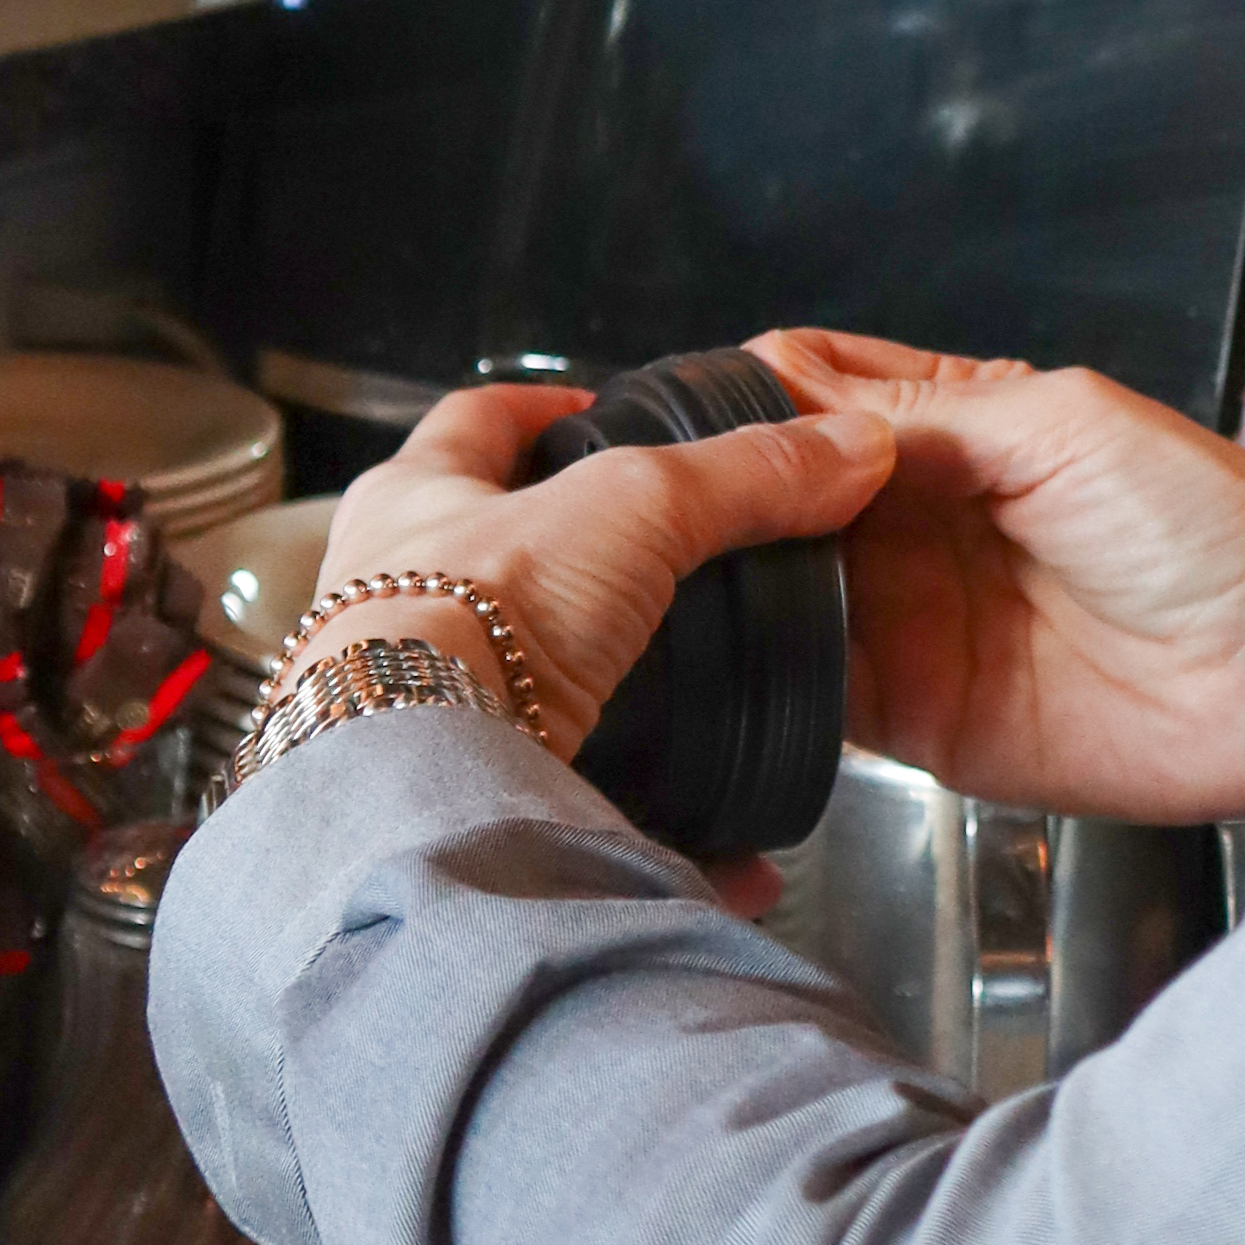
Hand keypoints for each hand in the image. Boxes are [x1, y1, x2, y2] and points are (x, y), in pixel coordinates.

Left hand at [299, 372, 905, 768]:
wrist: (420, 781)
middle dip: (580, 562)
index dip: (544, 409)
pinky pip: (583, 805)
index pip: (477, 422)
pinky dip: (660, 819)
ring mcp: (424, 704)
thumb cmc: (474, 612)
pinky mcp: (470, 796)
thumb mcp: (633, 504)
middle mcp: (395, 602)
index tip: (601, 410)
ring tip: (702, 688)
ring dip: (613, 690)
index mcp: (413, 501)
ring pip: (531, 684)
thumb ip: (743, 474)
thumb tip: (849, 445)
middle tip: (672, 560)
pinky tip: (731, 834)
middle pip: (499, 558)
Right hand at [747, 335, 1244, 829]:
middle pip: (778, 498)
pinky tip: (746, 648)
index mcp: (956, 430)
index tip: (706, 410)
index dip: (757, 400)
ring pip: (780, 593)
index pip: (816, 396)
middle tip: (689, 497)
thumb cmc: (1214, 524)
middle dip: (730, 495)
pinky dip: (772, 674)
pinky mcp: (914, 717)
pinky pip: (815, 695)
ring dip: (739, 582)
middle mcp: (918, 523)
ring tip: (703, 565)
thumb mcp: (1059, 425)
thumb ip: (920, 413)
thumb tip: (790, 387)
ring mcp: (909, 621)